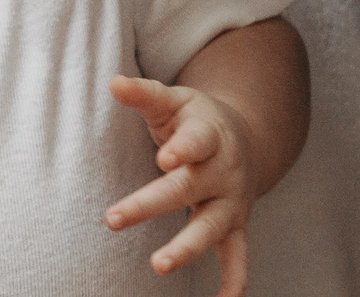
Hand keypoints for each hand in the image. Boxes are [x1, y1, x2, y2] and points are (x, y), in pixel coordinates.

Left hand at [106, 76, 257, 296]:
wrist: (247, 137)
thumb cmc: (196, 118)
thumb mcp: (174, 99)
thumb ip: (144, 94)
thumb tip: (113, 82)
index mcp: (208, 134)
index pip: (196, 142)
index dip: (182, 149)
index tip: (163, 159)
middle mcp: (223, 171)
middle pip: (187, 188)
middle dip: (150, 204)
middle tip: (112, 218)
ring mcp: (231, 201)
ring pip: (211, 228)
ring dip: (187, 248)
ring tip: (158, 265)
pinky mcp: (236, 224)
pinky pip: (238, 255)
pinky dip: (236, 279)